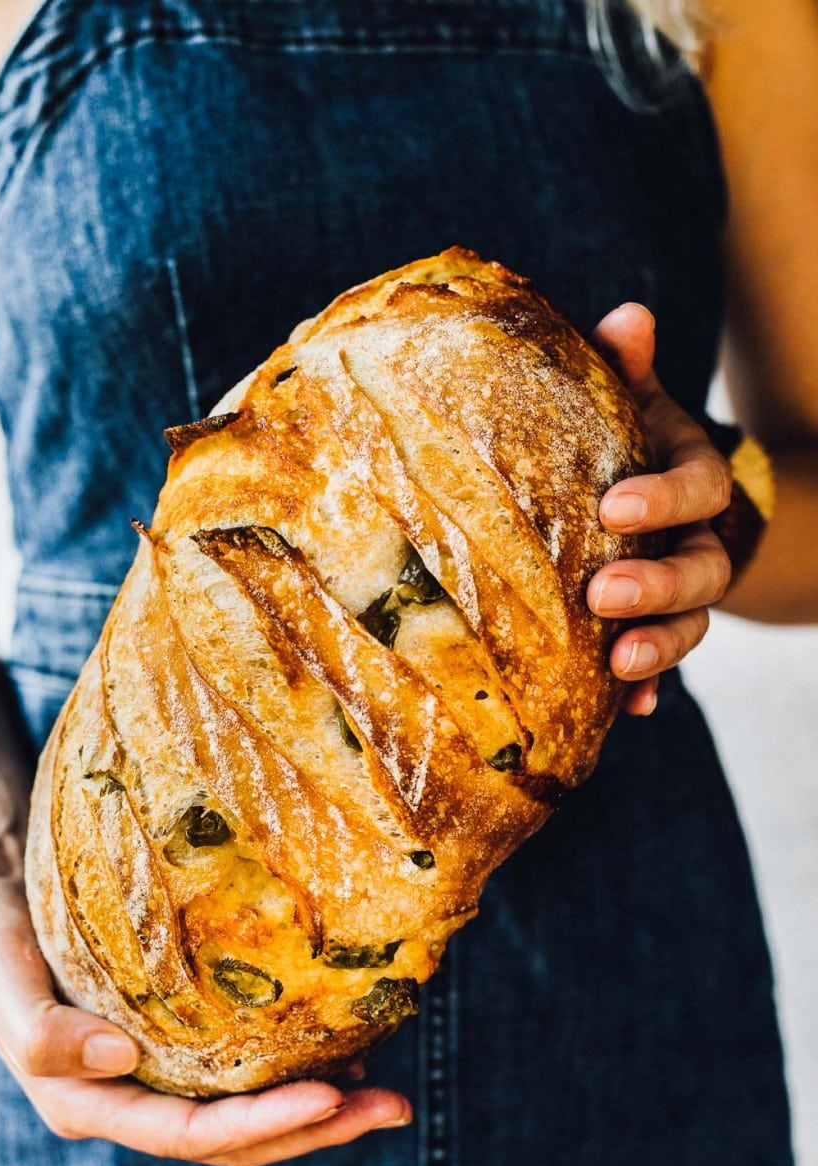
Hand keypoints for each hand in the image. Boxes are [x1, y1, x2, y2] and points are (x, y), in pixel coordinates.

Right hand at [0, 853, 409, 1165]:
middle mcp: (130, 1097)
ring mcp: (154, 1070)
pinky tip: (339, 1045)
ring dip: (317, 1108)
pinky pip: (238, 1066)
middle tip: (393, 1105)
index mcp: (89, 1103)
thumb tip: (119, 1057)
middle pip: (234, 1140)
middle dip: (315, 1128)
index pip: (188, 1134)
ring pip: (245, 1112)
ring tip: (384, 1087)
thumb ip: (42, 1033)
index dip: (263, 1125)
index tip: (332, 1096)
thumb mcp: (0, 981)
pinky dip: (290, 1067)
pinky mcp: (172, 1034)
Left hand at [587, 304, 732, 715]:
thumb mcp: (627, 403)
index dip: (664, 499)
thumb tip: (627, 315)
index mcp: (692, 480)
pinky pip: (666, 664)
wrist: (646, 494)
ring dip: (661, 646)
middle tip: (605, 594)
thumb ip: (626, 368)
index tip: (614, 508)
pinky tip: (630, 709)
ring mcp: (684, 592)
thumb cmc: (625, 442)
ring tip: (620, 664)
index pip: (699, 487)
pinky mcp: (660, 627)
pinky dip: (651, 686)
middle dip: (659, 585)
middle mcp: (699, 539)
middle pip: (702, 569)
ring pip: (692, 623)